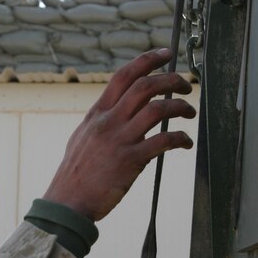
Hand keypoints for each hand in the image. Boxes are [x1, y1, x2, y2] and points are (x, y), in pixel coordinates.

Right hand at [43, 49, 195, 220]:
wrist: (68, 203)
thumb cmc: (75, 174)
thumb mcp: (82, 138)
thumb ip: (100, 121)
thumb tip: (117, 110)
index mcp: (96, 113)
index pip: (123, 75)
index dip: (147, 60)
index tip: (166, 54)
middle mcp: (108, 121)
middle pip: (145, 86)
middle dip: (171, 80)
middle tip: (186, 86)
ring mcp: (119, 140)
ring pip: (158, 108)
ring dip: (180, 107)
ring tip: (190, 112)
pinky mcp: (130, 161)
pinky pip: (163, 140)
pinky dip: (180, 138)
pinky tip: (185, 142)